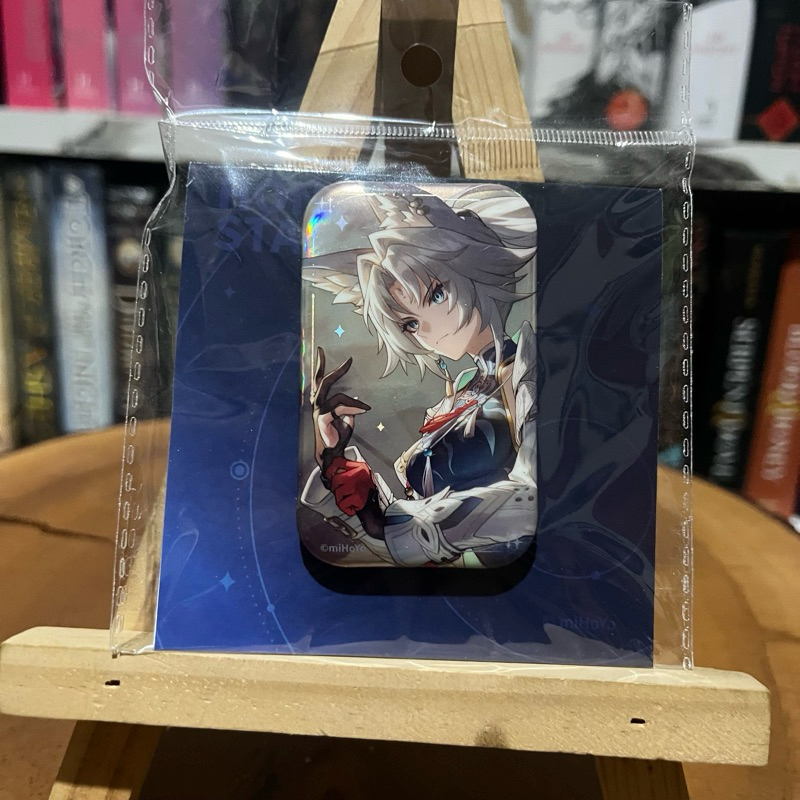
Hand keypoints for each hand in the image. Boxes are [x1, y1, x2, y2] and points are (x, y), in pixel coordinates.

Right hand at [311, 347, 369, 473]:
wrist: (333, 453)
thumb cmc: (338, 436)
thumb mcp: (347, 419)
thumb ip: (349, 408)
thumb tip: (354, 399)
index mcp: (322, 403)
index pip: (321, 381)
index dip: (325, 367)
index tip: (341, 359)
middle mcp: (318, 404)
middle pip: (322, 381)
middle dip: (326, 366)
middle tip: (343, 358)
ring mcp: (319, 411)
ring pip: (336, 395)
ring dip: (353, 402)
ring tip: (365, 408)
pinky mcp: (322, 418)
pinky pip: (340, 407)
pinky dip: (353, 408)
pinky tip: (363, 411)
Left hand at [325, 456, 375, 515]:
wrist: (378, 501)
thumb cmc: (368, 488)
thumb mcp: (361, 472)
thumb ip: (349, 469)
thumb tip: (333, 471)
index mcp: (358, 466)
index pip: (338, 462)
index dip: (330, 469)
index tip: (329, 474)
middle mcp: (357, 474)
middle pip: (335, 479)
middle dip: (336, 488)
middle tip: (342, 492)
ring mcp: (356, 485)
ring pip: (337, 492)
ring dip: (340, 498)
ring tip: (348, 499)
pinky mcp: (357, 497)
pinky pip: (342, 503)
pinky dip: (345, 507)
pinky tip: (351, 505)